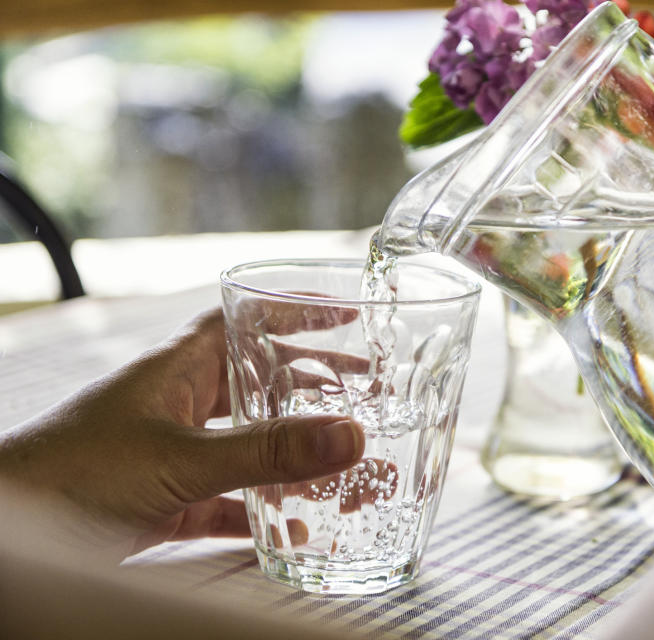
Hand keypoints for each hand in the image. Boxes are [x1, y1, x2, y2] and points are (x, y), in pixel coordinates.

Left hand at [0, 309, 365, 559]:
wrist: (7, 534)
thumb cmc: (72, 473)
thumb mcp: (181, 458)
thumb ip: (266, 452)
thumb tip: (348, 435)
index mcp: (177, 369)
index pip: (242, 321)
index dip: (291, 309)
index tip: (342, 309)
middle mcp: (179, 405)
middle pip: (256, 382)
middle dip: (309, 383)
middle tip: (362, 388)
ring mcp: (173, 454)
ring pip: (248, 444)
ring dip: (292, 450)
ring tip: (342, 453)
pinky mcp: (166, 502)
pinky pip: (229, 502)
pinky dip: (263, 511)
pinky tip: (297, 527)